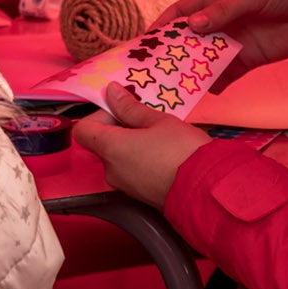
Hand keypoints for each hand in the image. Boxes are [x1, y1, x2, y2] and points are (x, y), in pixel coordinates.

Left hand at [71, 83, 210, 208]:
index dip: (98, 116)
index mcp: (111, 148)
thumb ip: (130, 107)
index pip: (83, 130)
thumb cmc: (182, 150)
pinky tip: (163, 155)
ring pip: (117, 158)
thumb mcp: (159, 121)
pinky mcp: (137, 196)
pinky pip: (130, 172)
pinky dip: (139, 160)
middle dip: (120, 129)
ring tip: (160, 138)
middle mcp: (111, 170)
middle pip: (101, 144)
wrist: (204, 189)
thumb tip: (111, 92)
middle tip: (147, 121)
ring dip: (131, 145)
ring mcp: (123, 186)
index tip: (121, 110)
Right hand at [164, 0, 287, 84]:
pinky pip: (226, 74)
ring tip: (174, 88)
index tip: (143, 43)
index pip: (181, 12)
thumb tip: (192, 25)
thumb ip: (224, 10)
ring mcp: (232, 42)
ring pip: (204, 59)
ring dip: (190, 71)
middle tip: (152, 72)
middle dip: (171, 54)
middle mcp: (219, 21)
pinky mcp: (248, 59)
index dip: (162, 26)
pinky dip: (215, 84)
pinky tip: (205, 94)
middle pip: (188, 39)